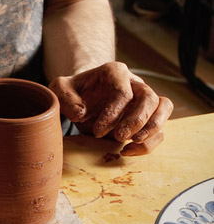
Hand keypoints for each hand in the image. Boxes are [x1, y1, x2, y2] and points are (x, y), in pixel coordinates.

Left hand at [49, 61, 173, 154]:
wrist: (81, 99)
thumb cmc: (73, 93)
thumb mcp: (59, 90)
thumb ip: (64, 97)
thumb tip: (81, 112)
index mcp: (114, 72)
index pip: (122, 91)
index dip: (112, 113)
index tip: (97, 131)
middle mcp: (134, 83)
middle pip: (149, 97)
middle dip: (136, 120)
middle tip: (119, 137)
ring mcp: (144, 99)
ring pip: (163, 108)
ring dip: (151, 129)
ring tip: (131, 143)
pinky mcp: (149, 117)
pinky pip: (160, 129)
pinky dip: (149, 143)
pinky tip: (127, 151)